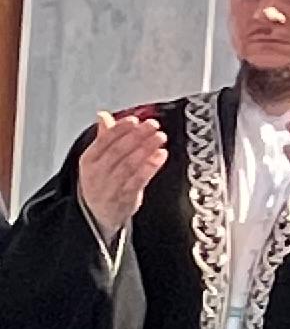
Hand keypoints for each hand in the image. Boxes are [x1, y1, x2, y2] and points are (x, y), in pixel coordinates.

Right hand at [73, 110, 167, 238]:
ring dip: (146, 149)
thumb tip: (103, 115)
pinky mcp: (125, 198)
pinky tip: (161, 155)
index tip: (134, 120)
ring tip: (160, 137)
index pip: (104, 141)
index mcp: (89, 160)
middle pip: (118, 151)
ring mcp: (111, 186)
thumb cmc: (100, 181)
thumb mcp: (97, 159)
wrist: (98, 213)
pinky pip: (139, 180)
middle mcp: (98, 173)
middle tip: (153, 125)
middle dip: (137, 136)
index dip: (120, 129)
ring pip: (130, 165)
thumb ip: (104, 136)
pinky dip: (151, 167)